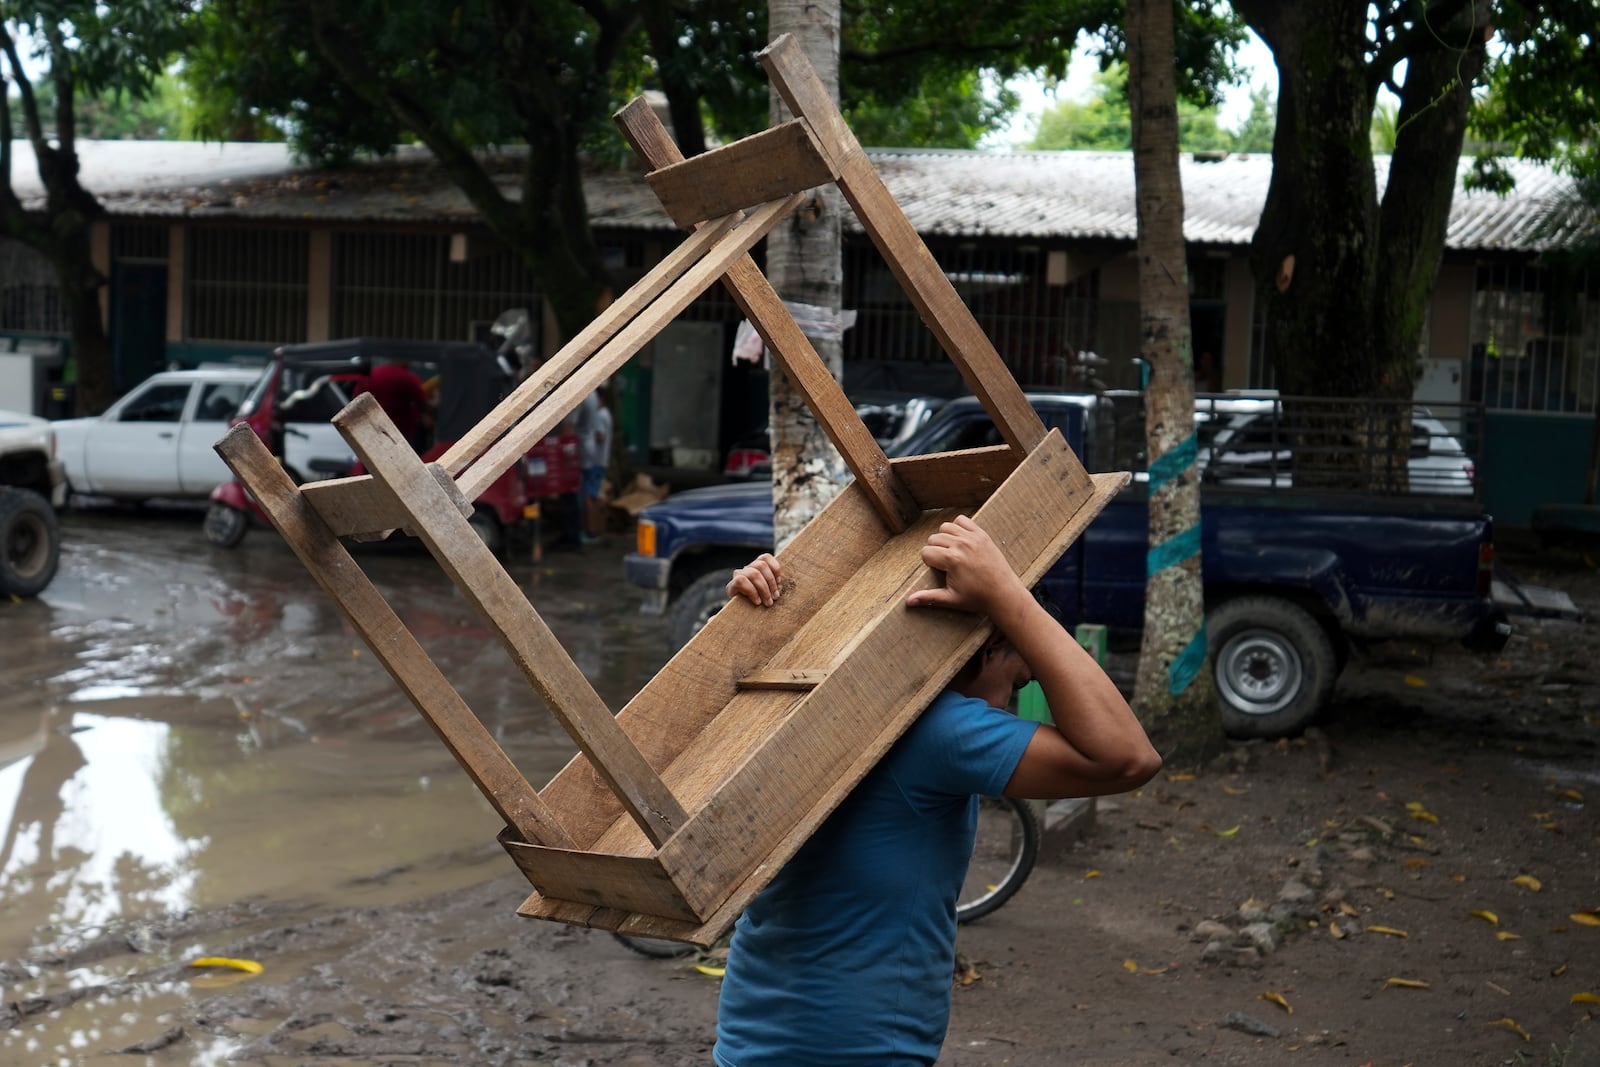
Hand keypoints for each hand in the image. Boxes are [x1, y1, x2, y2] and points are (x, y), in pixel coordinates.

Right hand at [727, 553, 781, 605]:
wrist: (741, 614)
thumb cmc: (759, 603)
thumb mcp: (769, 593)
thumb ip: (773, 586)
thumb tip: (781, 585)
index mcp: (756, 568)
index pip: (765, 557)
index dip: (775, 568)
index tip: (780, 582)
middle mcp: (747, 569)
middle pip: (761, 565)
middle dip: (771, 582)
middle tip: (775, 597)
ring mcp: (738, 576)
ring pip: (754, 573)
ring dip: (764, 589)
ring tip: (768, 602)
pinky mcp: (731, 585)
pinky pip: (742, 581)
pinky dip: (752, 592)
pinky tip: (757, 601)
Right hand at [906, 515, 1020, 616]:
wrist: (1003, 593)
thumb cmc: (977, 598)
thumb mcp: (951, 599)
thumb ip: (928, 597)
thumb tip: (908, 601)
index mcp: (952, 560)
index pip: (925, 552)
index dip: (929, 563)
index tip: (939, 571)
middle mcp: (961, 545)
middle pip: (934, 538)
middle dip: (935, 550)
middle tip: (946, 564)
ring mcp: (972, 537)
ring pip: (945, 527)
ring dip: (945, 537)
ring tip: (951, 552)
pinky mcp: (982, 534)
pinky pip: (962, 520)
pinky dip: (958, 527)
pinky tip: (960, 541)